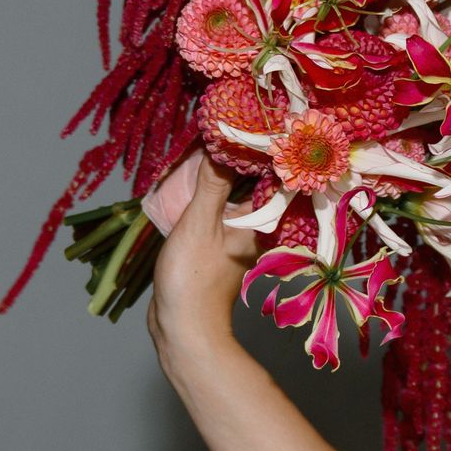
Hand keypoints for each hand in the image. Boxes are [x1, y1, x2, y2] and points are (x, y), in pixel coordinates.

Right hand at [145, 150, 260, 370]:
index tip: (249, 121)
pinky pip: (213, 213)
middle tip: (220, 128)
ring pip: (228, 198)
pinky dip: (204, 197)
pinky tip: (189, 184)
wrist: (183, 329)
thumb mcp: (200, 224)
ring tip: (202, 146)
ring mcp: (232, 240)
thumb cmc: (193, 279)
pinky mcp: (213, 249)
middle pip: (248, 184)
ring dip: (217, 176)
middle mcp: (252, 229)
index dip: (260, 147)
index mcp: (258, 221)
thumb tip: (225, 144)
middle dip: (236, 158)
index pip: (268, 174)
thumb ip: (213, 185)